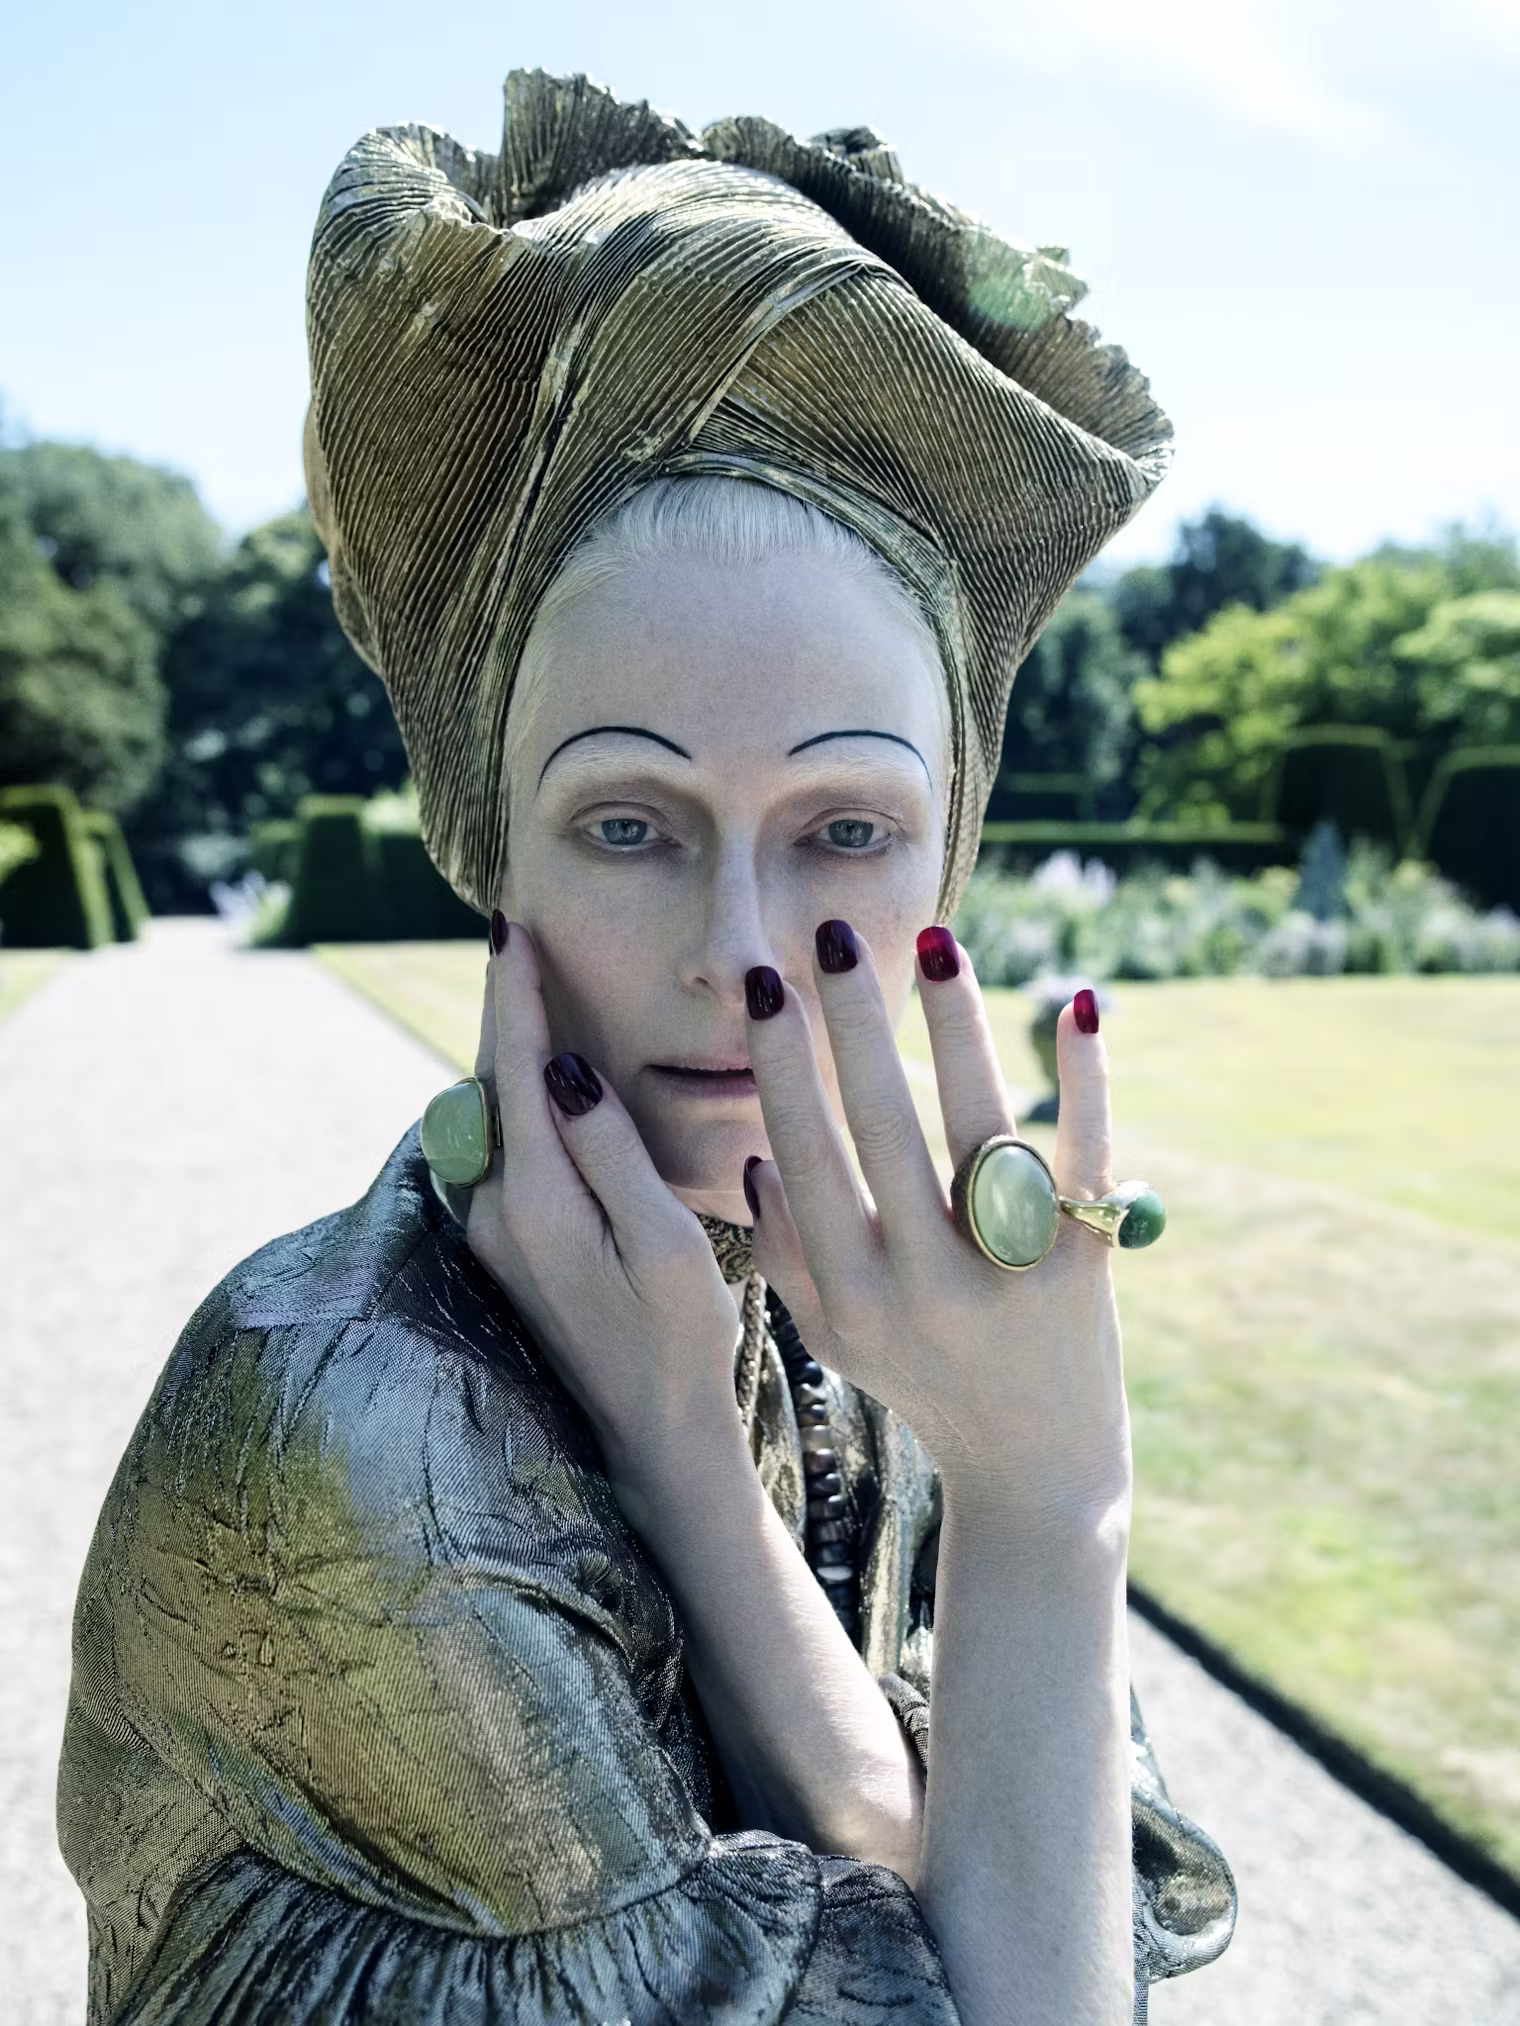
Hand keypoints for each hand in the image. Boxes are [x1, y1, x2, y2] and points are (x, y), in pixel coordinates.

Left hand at [462, 923, 743, 1498]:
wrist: (651, 1435)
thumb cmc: (681, 1343)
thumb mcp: (667, 1246)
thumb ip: (611, 1152)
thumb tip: (562, 1068)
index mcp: (538, 1203)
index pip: (515, 1069)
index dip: (513, 992)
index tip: (510, 924)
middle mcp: (498, 1211)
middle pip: (488, 1080)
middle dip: (499, 1002)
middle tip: (510, 926)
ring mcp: (495, 1230)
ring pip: (492, 1109)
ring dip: (504, 1042)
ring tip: (521, 973)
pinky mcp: (510, 1243)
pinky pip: (505, 1142)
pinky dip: (515, 1088)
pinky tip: (537, 1061)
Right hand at [743, 926, 1128, 1530]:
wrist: (1035, 1474)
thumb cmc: (920, 1383)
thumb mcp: (833, 1334)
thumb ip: (788, 1254)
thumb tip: (759, 1152)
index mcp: (851, 1294)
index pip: (807, 1157)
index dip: (783, 1066)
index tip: (762, 985)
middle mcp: (924, 1285)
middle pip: (883, 1130)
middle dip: (850, 1024)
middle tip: (829, 936)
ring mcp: (1010, 1278)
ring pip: (980, 1128)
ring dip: (956, 1026)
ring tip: (934, 940)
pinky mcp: (1087, 1271)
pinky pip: (1086, 1159)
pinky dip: (1084, 1080)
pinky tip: (1077, 1003)